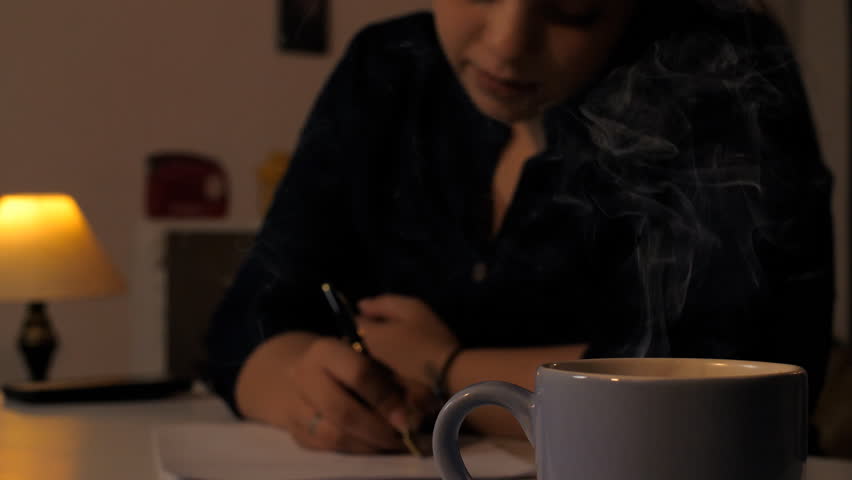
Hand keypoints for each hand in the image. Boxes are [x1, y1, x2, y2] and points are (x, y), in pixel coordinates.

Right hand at [235, 332, 416, 453]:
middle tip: (406, 438)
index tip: (410, 419)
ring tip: (397, 445)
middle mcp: (303, 377)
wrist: (303, 375)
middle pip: (343, 411)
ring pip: (334, 436)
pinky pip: (328, 449)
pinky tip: (378, 448)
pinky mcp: (295, 433)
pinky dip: (358, 451)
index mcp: (325, 351)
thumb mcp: (374, 365)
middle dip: (380, 429)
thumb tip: (424, 410)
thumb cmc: (349, 368)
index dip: (387, 399)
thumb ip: (401, 385)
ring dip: (370, 445)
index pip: (358, 374)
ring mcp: (294, 407)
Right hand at [357, 294, 460, 387]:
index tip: (350, 317)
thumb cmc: (411, 351)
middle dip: (374, 326)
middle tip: (356, 337)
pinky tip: (386, 365)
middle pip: (391, 317)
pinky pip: (407, 350)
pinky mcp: (431, 353)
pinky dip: (395, 355)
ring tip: (368, 353)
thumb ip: (364, 327)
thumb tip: (355, 320)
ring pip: (398, 335)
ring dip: (384, 342)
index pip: (381, 301)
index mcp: (407, 306)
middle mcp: (419, 316)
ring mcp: (428, 334)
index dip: (365, 307)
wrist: (448, 374)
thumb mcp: (380, 337)